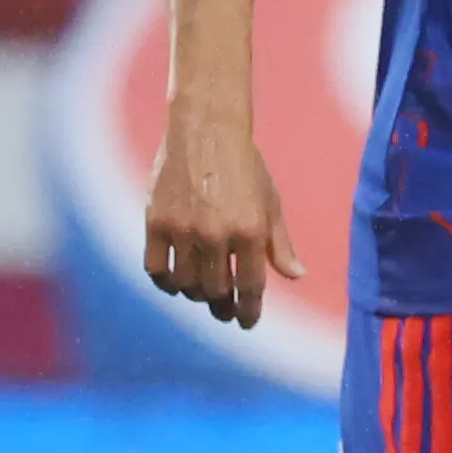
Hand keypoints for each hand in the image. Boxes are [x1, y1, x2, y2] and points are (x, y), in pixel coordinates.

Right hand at [143, 99, 303, 327]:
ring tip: (202, 294)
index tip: (247, 322)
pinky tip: (175, 281)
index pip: (251, 288)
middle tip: (224, 311)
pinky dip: (166, 282)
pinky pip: (156, 268)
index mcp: (251, 231)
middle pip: (216, 292)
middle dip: (222, 308)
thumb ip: (280, 243)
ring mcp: (184, 229)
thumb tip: (296, 276)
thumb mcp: (270, 203)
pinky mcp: (155, 222)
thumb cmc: (244, 168)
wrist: (205, 131)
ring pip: (186, 285)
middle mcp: (217, 234)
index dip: (249, 311)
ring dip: (195, 296)